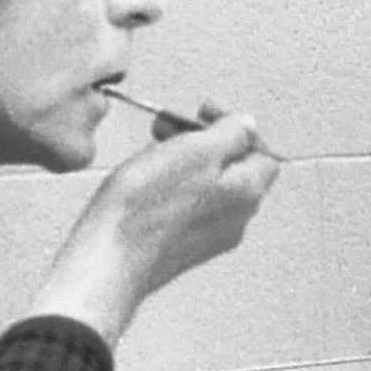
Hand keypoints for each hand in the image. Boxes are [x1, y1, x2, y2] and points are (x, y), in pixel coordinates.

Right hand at [30, 103, 278, 345]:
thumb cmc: (146, 207)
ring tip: (152, 147)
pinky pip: (189, 204)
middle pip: (234, 166)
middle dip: (204, 138)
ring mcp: (210, 235)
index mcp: (247, 192)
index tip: (203, 112)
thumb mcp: (194, 150)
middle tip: (171, 126)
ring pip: (209, 183)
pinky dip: (174, 182)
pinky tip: (148, 178)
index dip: (234, 124)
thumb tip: (246, 126)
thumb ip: (230, 133)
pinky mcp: (183, 245)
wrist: (109, 259)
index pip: (262, 149)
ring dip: (185, 158)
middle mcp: (237, 217)